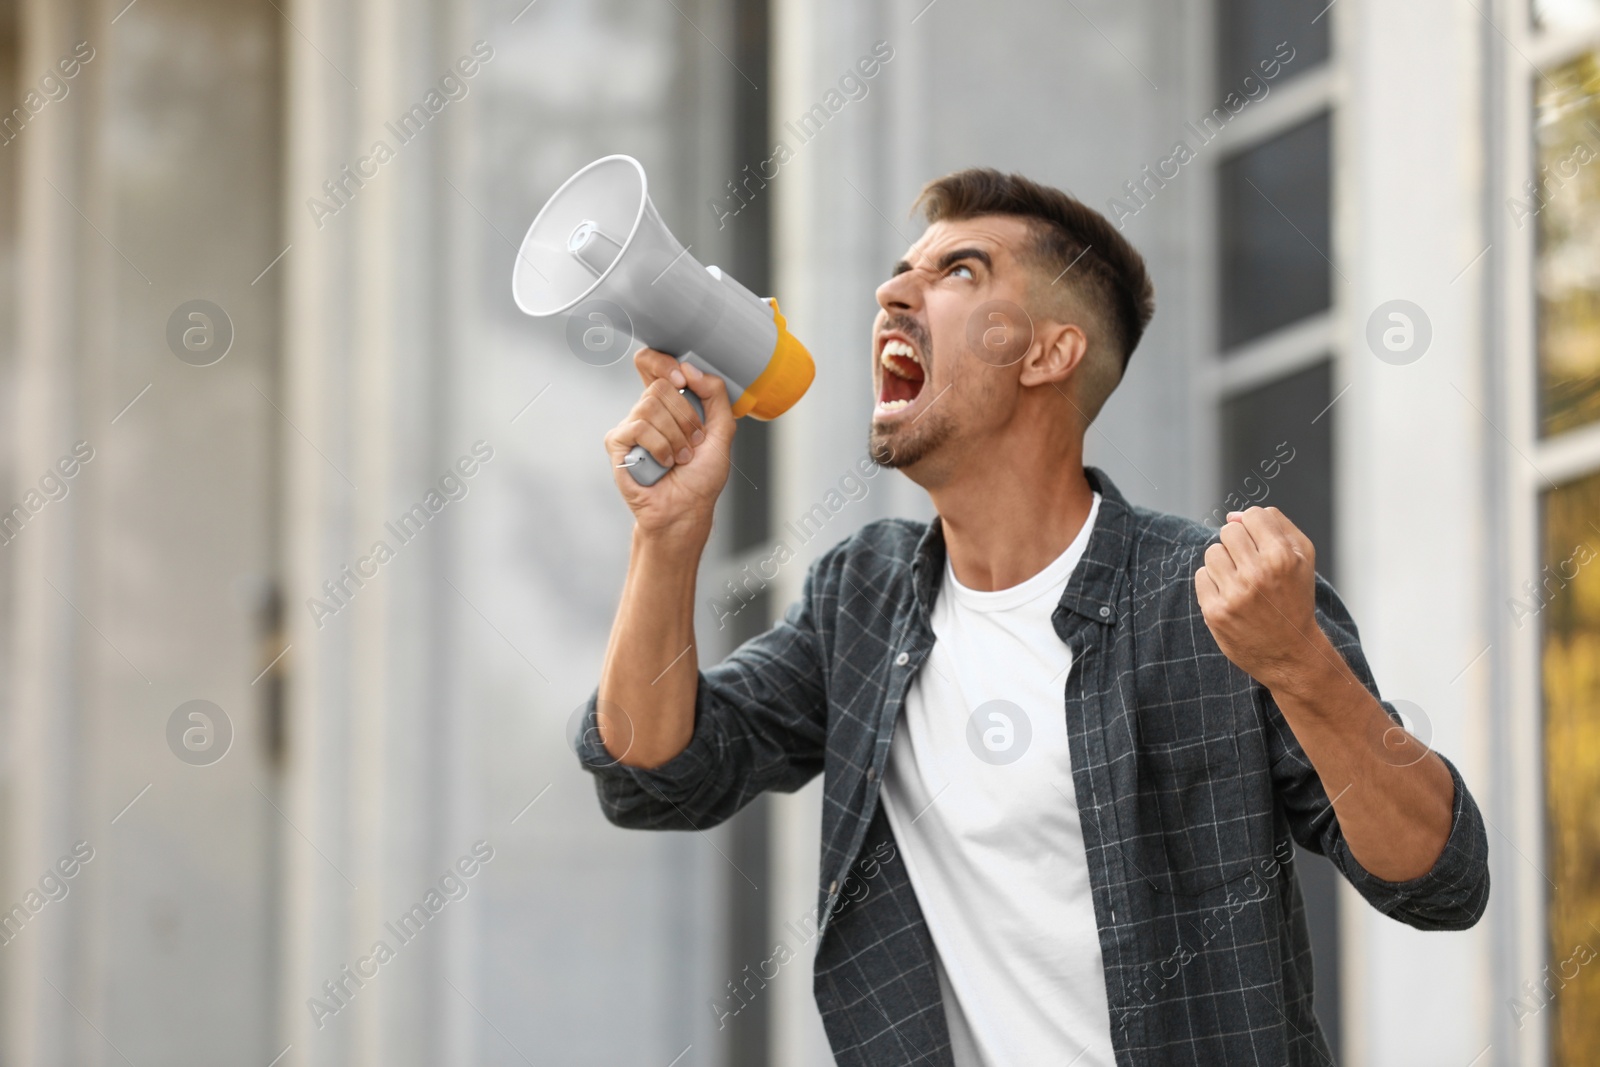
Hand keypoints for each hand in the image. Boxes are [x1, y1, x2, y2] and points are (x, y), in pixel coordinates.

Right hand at [603, 348, 734, 539]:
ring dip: (676, 436)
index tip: (683, 380)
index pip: (651, 363)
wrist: (686, 509)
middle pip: (659, 384)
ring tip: (680, 457)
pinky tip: (664, 463)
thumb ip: (714, 395)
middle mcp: (646, 410)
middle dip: (685, 416)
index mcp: (668, 403)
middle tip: (692, 442)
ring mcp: (630, 425)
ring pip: (651, 405)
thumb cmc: (701, 477)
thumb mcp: (722, 431)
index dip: (663, 363)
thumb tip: (689, 370)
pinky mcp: (617, 442)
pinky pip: (639, 427)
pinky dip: (661, 447)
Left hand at [1194, 506, 1324, 689]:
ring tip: (1241, 581)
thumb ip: (1275, 524)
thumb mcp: (1302, 557)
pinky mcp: (1215, 612)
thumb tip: (1233, 515)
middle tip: (1251, 565)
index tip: (1261, 545)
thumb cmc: (1295, 597)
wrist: (1290, 651)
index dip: (1255, 528)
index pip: (1252, 516)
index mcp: (1281, 557)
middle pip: (1228, 531)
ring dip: (1224, 563)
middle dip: (1238, 544)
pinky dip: (1213, 583)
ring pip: (1212, 552)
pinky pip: (1201, 576)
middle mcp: (1256, 574)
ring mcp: (1234, 594)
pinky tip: (1231, 596)